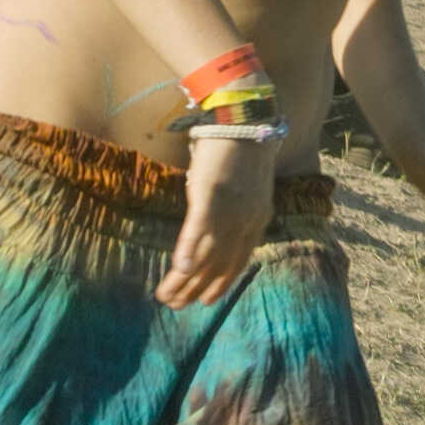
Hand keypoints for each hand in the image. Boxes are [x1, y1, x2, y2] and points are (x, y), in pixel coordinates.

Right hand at [158, 134, 274, 306]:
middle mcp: (246, 220)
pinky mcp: (212, 194)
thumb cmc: (241, 148)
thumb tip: (214, 221)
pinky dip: (188, 250)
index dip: (222, 282)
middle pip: (219, 263)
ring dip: (185, 279)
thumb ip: (234, 208)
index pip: (238, 260)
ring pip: (206, 253)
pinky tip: (178, 269)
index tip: (206, 300)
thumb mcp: (245, 186)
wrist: (245, 118)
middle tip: (176, 306)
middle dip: (197, 288)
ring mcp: (230, 209)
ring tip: (167, 297)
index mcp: (257, 219)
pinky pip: (198, 229)